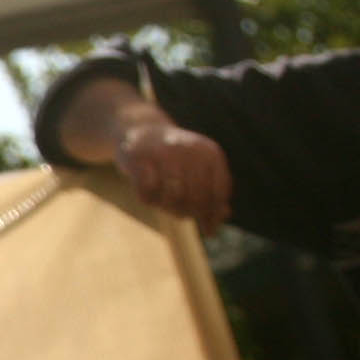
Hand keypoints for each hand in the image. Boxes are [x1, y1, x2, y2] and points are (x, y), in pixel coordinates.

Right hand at [53, 72, 232, 232]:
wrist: (139, 129)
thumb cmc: (174, 157)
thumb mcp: (199, 168)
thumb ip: (213, 191)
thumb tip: (222, 217)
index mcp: (210, 152)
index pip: (219, 192)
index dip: (214, 214)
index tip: (210, 231)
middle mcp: (189, 149)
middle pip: (196, 198)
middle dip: (189, 212)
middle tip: (181, 215)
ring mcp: (162, 152)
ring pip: (172, 198)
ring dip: (168, 208)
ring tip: (165, 204)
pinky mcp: (137, 158)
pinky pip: (146, 195)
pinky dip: (148, 200)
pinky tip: (148, 195)